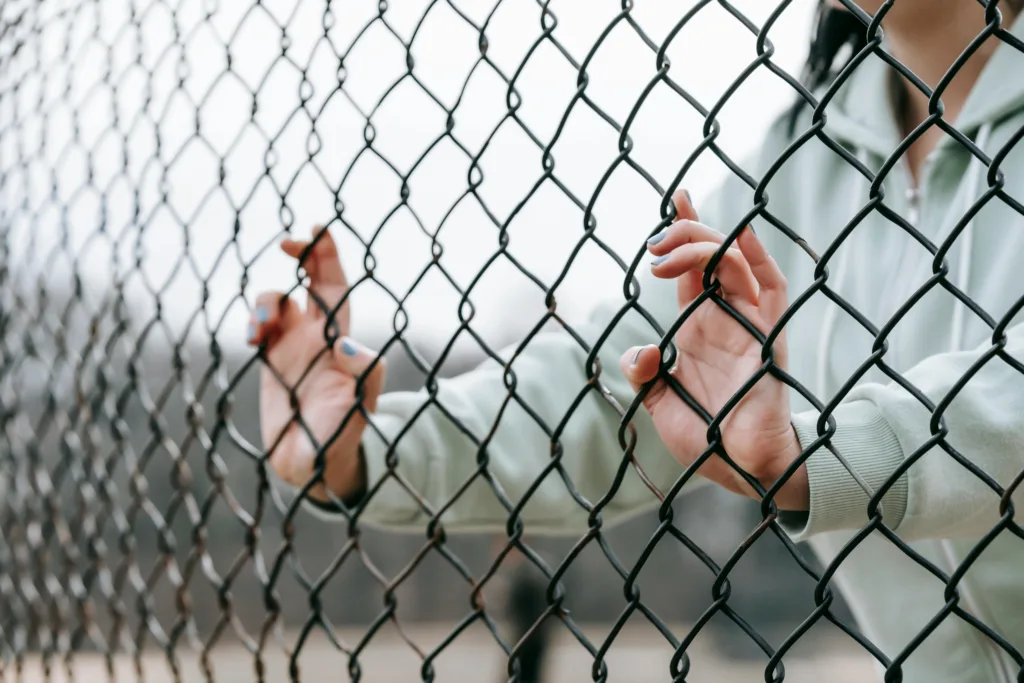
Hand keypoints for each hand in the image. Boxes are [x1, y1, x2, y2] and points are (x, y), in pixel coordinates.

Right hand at [248, 227, 384, 502]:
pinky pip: (257, 327)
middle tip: (287, 244)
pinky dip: (253, 323)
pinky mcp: (269, 360)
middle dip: (301, 256)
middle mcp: (315, 334)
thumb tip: (345, 345)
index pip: (336, 285)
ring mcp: (290, 345)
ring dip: (266, 303)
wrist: (314, 463)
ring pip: (275, 302)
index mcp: (340, 337)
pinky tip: (253, 338)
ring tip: (260, 328)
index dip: (329, 255)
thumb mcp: (361, 403)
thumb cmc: (343, 432)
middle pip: (309, 281)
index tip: (318, 229)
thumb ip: (362, 373)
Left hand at [619, 192, 807, 509]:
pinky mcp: (768, 338)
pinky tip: (741, 235)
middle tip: (655, 239)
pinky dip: (756, 259)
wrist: (743, 470)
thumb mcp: (659, 403)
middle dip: (685, 233)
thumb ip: (644, 375)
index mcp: (698, 327)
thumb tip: (637, 353)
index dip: (681, 233)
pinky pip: (770, 289)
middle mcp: (724, 318)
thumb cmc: (706, 437)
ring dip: (703, 246)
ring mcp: (748, 324)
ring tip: (668, 248)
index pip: (692, 268)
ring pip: (735, 264)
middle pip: (712, 256)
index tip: (673, 198)